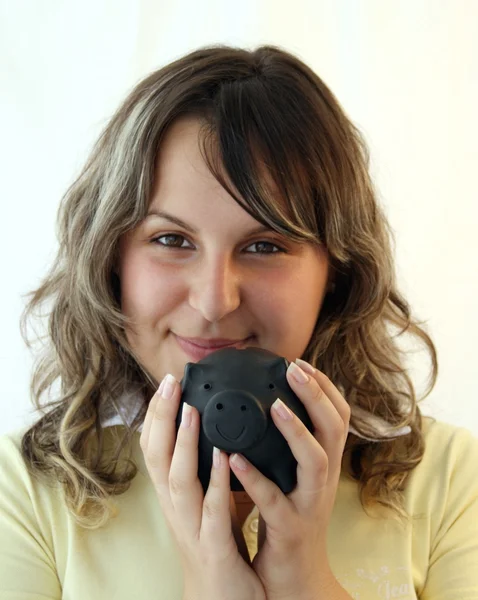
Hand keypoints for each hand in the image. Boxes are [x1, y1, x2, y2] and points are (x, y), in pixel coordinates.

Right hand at [140, 374, 265, 599]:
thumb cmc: (217, 545)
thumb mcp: (207, 501)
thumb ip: (207, 469)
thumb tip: (217, 430)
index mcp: (175, 496)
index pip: (155, 450)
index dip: (156, 416)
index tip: (166, 383)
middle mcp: (176, 509)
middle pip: (157, 458)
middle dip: (161, 419)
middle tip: (169, 382)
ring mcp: (192, 528)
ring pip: (178, 481)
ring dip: (182, 444)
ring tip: (191, 410)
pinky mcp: (214, 548)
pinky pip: (213, 511)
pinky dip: (215, 482)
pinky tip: (224, 457)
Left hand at [228, 359, 350, 599]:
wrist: (297, 579)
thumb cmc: (289, 520)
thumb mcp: (296, 478)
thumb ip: (290, 447)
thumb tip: (271, 406)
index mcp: (323, 464)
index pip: (338, 416)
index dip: (324, 387)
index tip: (300, 362)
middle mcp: (323, 479)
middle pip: (334, 428)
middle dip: (316, 394)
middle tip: (294, 368)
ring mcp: (309, 504)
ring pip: (314, 461)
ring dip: (295, 429)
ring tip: (274, 405)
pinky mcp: (289, 528)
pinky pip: (274, 501)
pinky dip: (255, 478)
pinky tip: (234, 459)